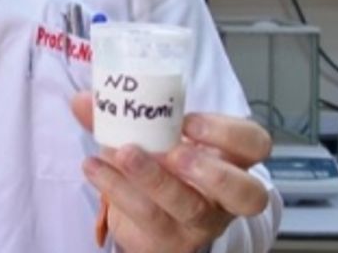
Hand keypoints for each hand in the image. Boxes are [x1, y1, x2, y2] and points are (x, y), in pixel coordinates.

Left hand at [71, 92, 271, 252]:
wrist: (143, 217)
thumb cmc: (157, 165)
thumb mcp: (149, 136)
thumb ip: (119, 115)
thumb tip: (81, 99)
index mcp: (229, 159)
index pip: (255, 144)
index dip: (228, 133)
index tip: (187, 121)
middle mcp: (224, 196)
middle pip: (247, 193)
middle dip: (213, 172)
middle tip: (175, 153)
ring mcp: (200, 222)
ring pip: (190, 208)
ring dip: (154, 179)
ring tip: (124, 154)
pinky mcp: (170, 240)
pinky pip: (148, 218)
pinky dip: (117, 188)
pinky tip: (94, 168)